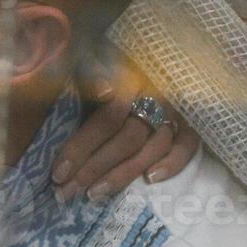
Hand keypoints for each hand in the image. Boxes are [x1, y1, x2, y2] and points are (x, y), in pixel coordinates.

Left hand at [52, 51, 200, 201]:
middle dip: (94, 169)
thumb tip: (103, 91)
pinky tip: (150, 180)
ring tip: (93, 194)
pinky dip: (173, 163)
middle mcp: (153, 98)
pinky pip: (188, 145)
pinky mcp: (189, 122)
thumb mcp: (93, 59)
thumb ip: (92, 72)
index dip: (81, 147)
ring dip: (122, 175)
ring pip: (151, 149)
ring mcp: (173, 111)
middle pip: (126, 140)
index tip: (58, 172)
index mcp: (128, 80)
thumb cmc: (108, 60)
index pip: (106, 120)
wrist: (147, 51)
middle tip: (67, 192)